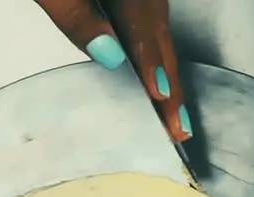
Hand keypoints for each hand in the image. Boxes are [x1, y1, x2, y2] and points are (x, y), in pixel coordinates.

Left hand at [36, 0, 190, 141]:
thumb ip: (75, 15)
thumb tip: (109, 53)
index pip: (143, 27)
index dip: (154, 65)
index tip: (163, 99)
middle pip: (159, 30)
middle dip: (170, 80)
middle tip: (178, 124)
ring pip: (158, 23)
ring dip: (165, 66)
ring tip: (171, 105)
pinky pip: (149, 15)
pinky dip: (153, 44)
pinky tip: (154, 65)